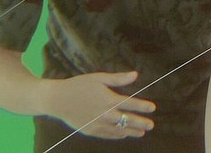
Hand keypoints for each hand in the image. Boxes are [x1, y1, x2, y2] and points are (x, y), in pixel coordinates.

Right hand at [42, 71, 156, 138]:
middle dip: (141, 123)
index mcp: (108, 99)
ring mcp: (97, 124)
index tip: (152, 108)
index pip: (131, 104)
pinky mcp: (90, 130)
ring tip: (141, 132)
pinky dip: (117, 135)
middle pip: (127, 120)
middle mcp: (105, 114)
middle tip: (151, 125)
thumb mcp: (98, 78)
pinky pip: (107, 135)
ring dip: (131, 131)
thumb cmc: (78, 85)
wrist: (57, 99)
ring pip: (119, 130)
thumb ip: (118, 79)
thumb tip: (135, 75)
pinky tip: (123, 134)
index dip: (143, 106)